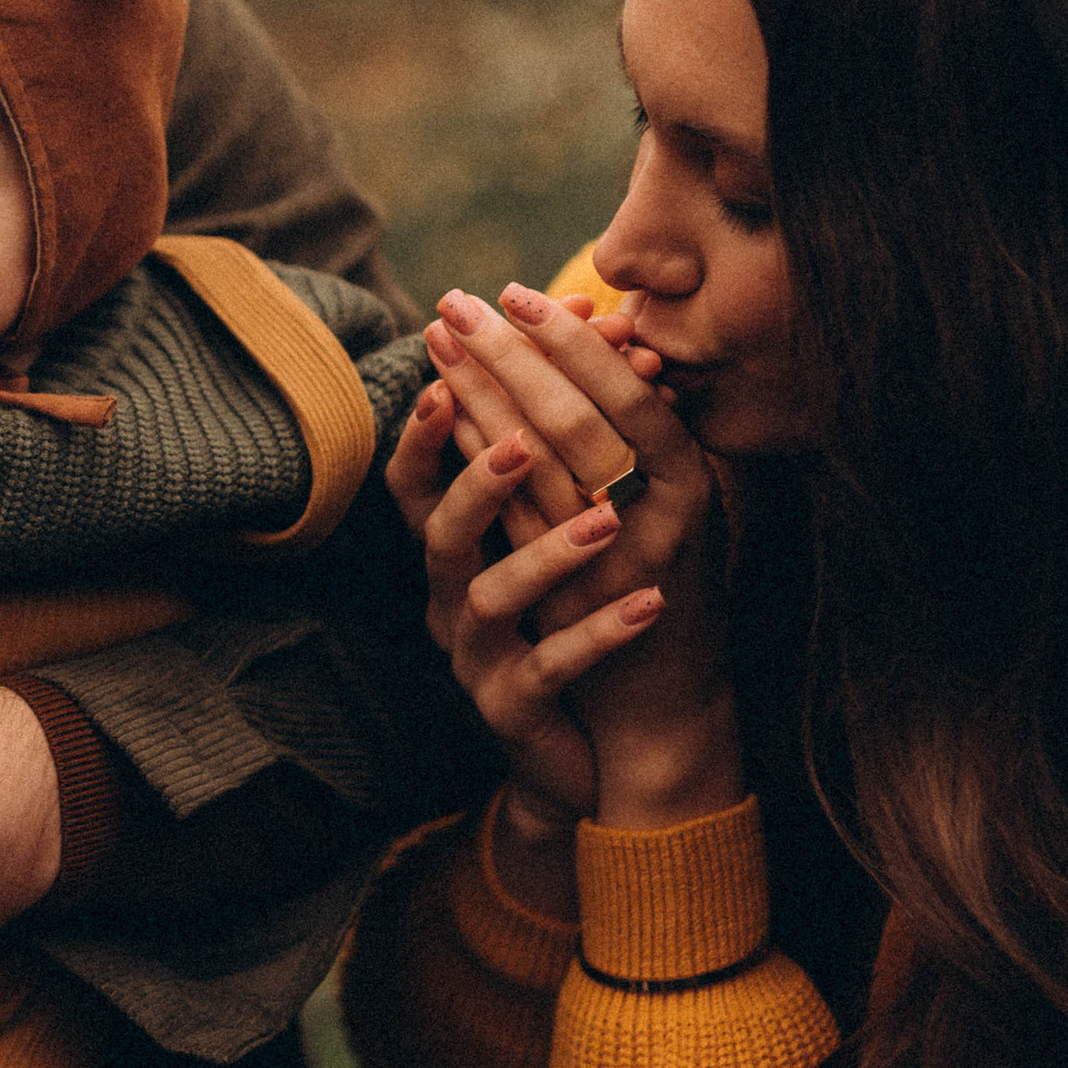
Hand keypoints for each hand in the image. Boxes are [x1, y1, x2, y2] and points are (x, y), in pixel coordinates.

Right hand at [387, 384, 634, 847]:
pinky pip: (550, 668)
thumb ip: (578, 443)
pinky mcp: (515, 710)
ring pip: (488, 599)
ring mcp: (479, 657)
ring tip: (605, 523)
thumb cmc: (587, 609)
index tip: (449, 371)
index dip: (426, 430)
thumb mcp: (577, 522)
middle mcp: (454, 597)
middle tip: (525, 438)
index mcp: (462, 546)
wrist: (611, 738)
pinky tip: (649, 603)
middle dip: (478, 478)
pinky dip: (598, 634)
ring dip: (544, 554)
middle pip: (441, 531)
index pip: (418, 480)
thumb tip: (621, 329)